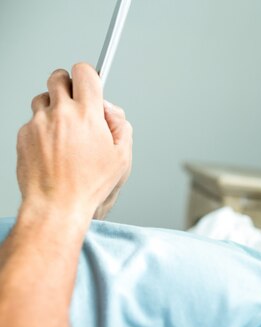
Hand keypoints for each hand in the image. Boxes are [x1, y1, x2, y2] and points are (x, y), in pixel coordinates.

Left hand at [16, 63, 131, 221]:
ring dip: (53, 106)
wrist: (57, 204)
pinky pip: (32, 121)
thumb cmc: (89, 185)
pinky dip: (42, 129)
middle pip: (58, 77)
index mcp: (88, 115)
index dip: (89, 75)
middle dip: (68, 84)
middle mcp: (60, 114)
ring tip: (64, 130)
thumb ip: (121, 126)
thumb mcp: (122, 157)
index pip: (84, 72)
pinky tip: (53, 149)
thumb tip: (109, 109)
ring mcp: (38, 123)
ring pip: (42, 98)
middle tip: (76, 101)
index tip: (91, 83)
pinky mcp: (23, 135)